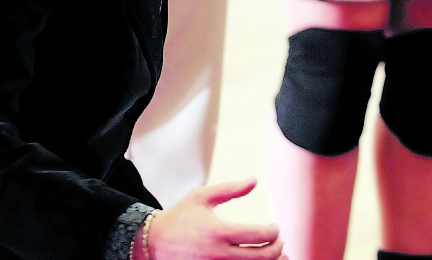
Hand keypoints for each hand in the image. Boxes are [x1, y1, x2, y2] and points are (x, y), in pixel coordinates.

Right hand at [149, 178, 285, 259]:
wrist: (153, 243)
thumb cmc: (179, 217)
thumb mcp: (202, 197)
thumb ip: (230, 189)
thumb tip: (254, 180)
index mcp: (218, 231)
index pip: (258, 235)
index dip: (274, 232)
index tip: (275, 227)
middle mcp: (218, 254)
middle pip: (261, 257)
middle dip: (277, 248)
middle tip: (278, 241)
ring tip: (275, 254)